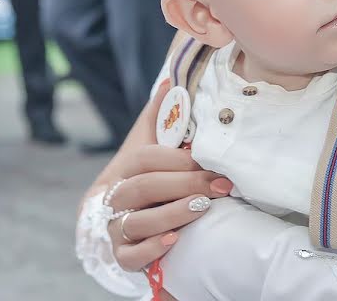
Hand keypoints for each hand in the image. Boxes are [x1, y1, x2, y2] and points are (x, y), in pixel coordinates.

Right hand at [103, 80, 233, 271]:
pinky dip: (151, 248)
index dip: (179, 160)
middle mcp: (115, 197)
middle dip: (185, 186)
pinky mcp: (122, 255)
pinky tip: (175, 240)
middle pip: (143, 188)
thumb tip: (174, 79)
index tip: (211, 163)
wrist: (125, 215)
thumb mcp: (151, 142)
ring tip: (202, 209)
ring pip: (135, 222)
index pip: (145, 159)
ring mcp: (115, 228)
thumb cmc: (146, 174)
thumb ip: (162, 114)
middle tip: (221, 186)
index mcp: (124, 167)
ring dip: (172, 214)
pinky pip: (130, 257)